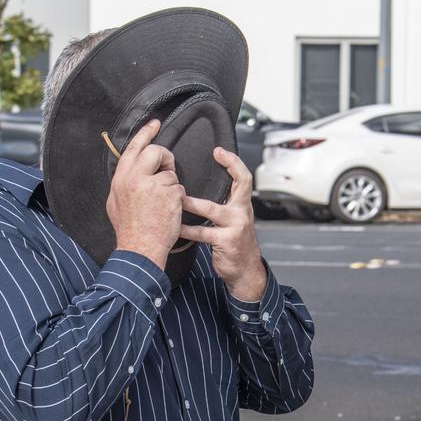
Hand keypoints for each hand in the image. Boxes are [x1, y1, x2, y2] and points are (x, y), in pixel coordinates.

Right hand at [106, 118, 185, 270]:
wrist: (140, 250)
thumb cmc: (129, 230)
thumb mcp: (115, 203)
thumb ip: (124, 183)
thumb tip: (130, 171)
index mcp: (121, 178)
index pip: (134, 147)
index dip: (146, 133)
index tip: (155, 123)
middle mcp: (135, 178)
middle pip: (156, 151)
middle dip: (165, 158)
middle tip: (167, 170)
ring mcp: (153, 185)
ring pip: (170, 173)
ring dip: (171, 187)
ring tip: (162, 205)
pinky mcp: (169, 194)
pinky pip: (179, 188)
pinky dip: (178, 199)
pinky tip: (169, 212)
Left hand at [178, 147, 266, 300]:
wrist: (245, 270)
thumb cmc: (235, 243)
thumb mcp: (234, 220)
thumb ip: (224, 204)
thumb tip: (204, 188)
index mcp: (242, 204)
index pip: (243, 177)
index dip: (233, 162)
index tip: (219, 151)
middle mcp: (242, 212)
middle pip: (240, 184)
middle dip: (229, 166)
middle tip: (211, 155)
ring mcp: (235, 226)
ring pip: (211, 209)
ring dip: (191, 203)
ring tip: (177, 197)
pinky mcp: (226, 241)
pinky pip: (202, 233)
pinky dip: (187, 230)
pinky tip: (176, 227)